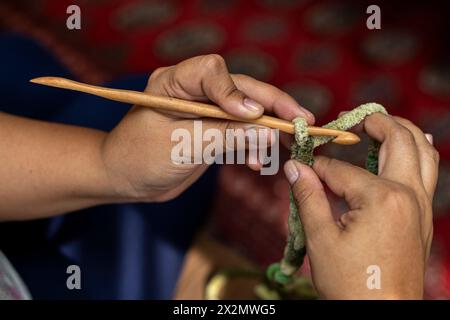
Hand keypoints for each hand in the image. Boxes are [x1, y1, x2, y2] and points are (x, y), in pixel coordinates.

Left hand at [102, 54, 313, 201]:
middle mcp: (193, 90)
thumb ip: (226, 134)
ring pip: (247, 111)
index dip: (236, 90)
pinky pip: (241, 131)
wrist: (126, 179)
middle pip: (241, 89)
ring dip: (269, 129)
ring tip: (290, 145)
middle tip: (303, 122)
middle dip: (274, 106)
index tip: (254, 115)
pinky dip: (254, 145)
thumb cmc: (141, 158)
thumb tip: (269, 129)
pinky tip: (258, 162)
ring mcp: (206, 109)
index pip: (212, 70)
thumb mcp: (182, 146)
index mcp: (174, 83)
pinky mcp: (213, 128)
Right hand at [283, 113, 438, 298]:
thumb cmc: (350, 283)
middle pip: (397, 139)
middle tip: (351, 119)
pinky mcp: (424, 218)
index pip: (341, 169)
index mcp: (381, 198)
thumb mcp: (320, 239)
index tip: (300, 166)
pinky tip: (404, 150)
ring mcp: (421, 206)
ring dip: (402, 131)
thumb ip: (308, 196)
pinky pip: (428, 172)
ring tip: (379, 125)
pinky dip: (416, 154)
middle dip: (374, 122)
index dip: (315, 167)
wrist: (382, 315)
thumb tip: (294, 167)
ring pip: (423, 150)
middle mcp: (408, 194)